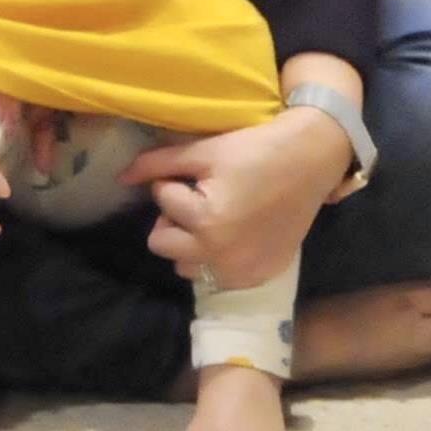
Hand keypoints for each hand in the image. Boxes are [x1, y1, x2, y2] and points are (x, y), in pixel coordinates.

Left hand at [124, 109, 343, 291]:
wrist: (309, 163)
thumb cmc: (254, 151)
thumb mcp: (202, 152)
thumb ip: (157, 165)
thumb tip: (120, 178)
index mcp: (207, 223)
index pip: (162, 201)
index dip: (173, 183)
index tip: (199, 174)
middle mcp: (222, 256)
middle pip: (163, 244)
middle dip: (173, 219)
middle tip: (199, 199)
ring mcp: (243, 272)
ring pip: (186, 267)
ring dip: (190, 244)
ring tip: (214, 218)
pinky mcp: (259, 277)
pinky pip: (216, 278)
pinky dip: (215, 259)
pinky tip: (233, 234)